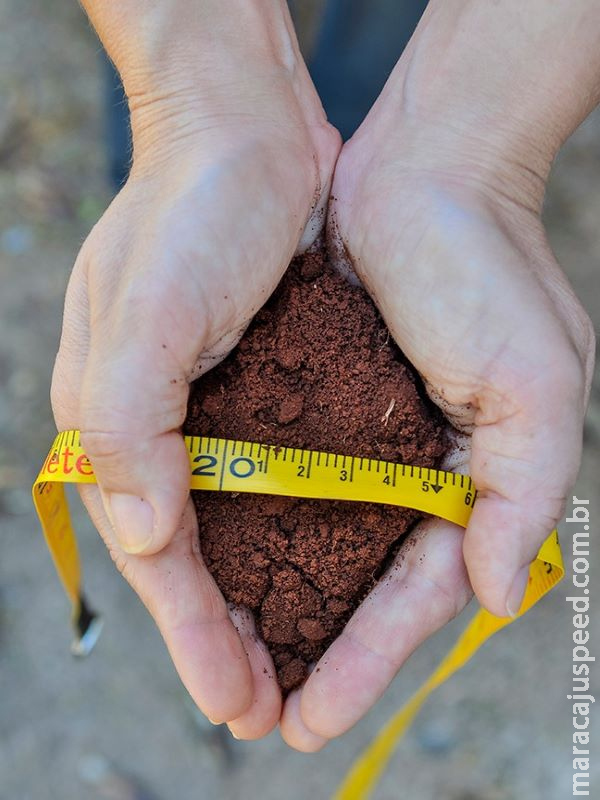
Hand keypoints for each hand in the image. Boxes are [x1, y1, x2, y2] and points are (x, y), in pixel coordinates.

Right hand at [52, 0, 339, 735]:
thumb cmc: (191, 210)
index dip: (195, 636)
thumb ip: (128, 426)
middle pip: (194, 558)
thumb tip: (141, 534)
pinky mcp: (262, 385)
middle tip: (269, 710)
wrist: (244, 132)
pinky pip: (275, 478)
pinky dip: (293, 531)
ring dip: (263, 596)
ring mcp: (212, 409)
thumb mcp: (143, 311)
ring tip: (294, 662)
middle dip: (227, 638)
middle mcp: (161, 428)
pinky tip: (320, 563)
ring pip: (235, 529)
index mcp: (117, 424)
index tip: (237, 705)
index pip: (158, 557)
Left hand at [280, 9, 595, 746]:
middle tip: (262, 718)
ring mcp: (365, 432)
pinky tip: (217, 559)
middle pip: (363, 582)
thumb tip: (498, 597)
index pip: (419, 593)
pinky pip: (285, 473)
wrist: (427, 165)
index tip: (312, 719)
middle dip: (318, 650)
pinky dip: (256, 519)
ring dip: (281, 599)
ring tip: (231, 660)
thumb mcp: (536, 381)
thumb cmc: (488, 266)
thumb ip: (523, 492)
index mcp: (474, 478)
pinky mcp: (319, 394)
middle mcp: (418, 465)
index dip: (369, 660)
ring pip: (319, 539)